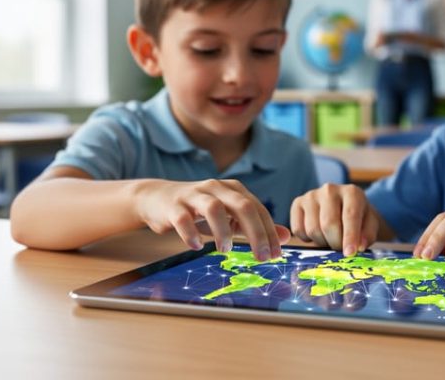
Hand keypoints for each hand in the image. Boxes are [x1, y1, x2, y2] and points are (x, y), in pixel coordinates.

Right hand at [134, 178, 288, 260]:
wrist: (158, 199)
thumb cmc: (199, 210)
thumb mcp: (230, 216)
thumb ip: (256, 225)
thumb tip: (286, 237)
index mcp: (233, 190)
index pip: (257, 209)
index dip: (269, 232)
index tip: (276, 254)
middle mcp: (216, 188)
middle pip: (242, 206)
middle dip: (256, 233)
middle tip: (262, 256)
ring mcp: (194, 195)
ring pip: (214, 208)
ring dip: (224, 232)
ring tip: (226, 250)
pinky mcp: (174, 206)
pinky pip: (184, 218)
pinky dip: (191, 233)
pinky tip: (197, 246)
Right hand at [290, 184, 379, 255]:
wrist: (343, 208)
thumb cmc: (359, 219)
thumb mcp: (370, 225)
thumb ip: (368, 235)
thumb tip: (359, 246)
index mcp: (352, 192)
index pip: (350, 215)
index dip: (350, 236)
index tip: (350, 253)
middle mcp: (330, 189)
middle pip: (329, 224)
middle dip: (335, 243)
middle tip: (341, 248)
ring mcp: (311, 195)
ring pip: (313, 229)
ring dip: (322, 242)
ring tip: (330, 238)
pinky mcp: (297, 203)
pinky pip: (298, 230)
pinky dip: (307, 239)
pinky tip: (317, 234)